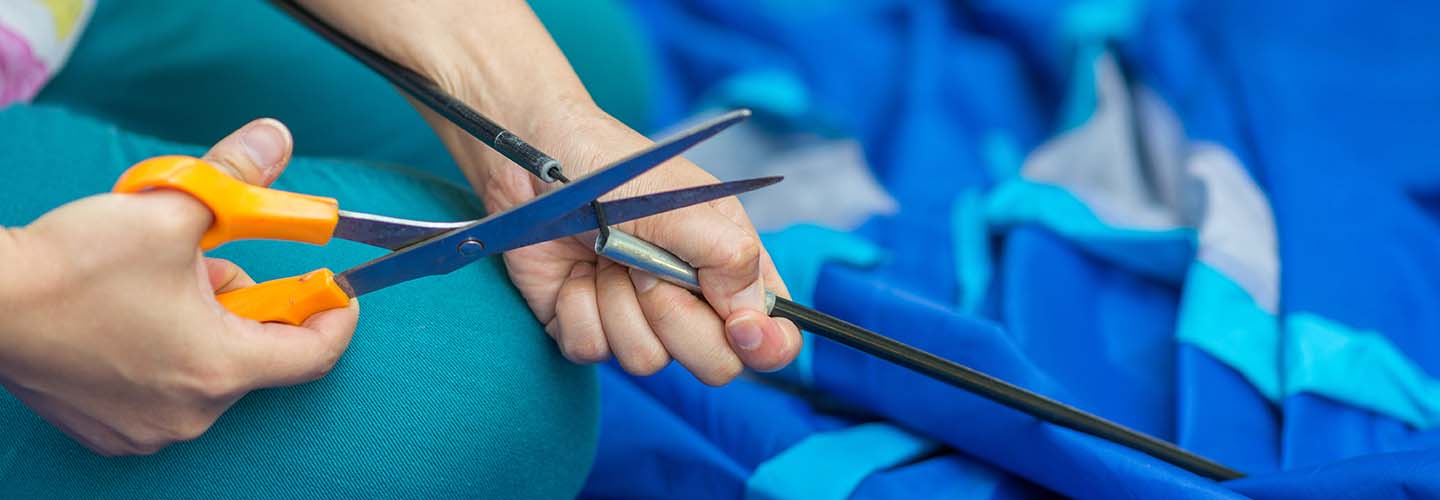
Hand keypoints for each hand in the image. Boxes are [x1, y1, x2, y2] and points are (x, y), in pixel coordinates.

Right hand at [0, 119, 358, 454]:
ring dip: (205, 321)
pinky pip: (168, 387)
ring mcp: (147, 429)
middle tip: (208, 258)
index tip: (334, 286)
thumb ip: (236, 178)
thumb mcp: (170, 211)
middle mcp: (190, 413)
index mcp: (219, 368)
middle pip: (257, 353)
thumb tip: (275, 139)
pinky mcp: (112, 428)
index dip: (334, 314)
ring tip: (157, 281)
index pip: (315, 354)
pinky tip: (131, 314)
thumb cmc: (71, 267)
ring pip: (211, 366)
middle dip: (245, 300)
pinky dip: (168, 349)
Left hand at [294, 0, 801, 383]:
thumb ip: (730, 258)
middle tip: (647, 268)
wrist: (534, 162)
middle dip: (676, 317)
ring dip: (619, 304)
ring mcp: (638, 319)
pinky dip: (578, 308)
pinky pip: (592, 349)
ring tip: (605, 255)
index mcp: (732, 269)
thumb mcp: (684, 203)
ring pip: (647, 360)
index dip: (767, 345)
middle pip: (714, 364)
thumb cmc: (616, 168)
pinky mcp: (588, 326)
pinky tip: (574, 272)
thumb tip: (751, 317)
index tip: (740, 328)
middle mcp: (691, 302)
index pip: (774, 338)